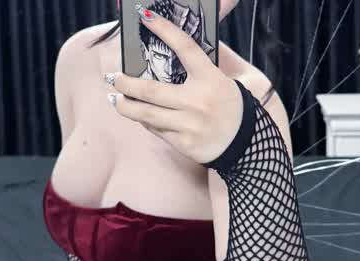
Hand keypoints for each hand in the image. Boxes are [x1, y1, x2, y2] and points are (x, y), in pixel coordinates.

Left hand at [104, 8, 243, 163]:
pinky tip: (139, 116)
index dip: (163, 29)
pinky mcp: (185, 144)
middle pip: (151, 90)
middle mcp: (198, 101)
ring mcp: (190, 124)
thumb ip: (203, 61)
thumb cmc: (230, 108)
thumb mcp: (224, 79)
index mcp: (210, 78)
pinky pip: (157, 130)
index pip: (185, 47)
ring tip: (115, 99)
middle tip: (114, 78)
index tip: (144, 16)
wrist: (245, 144)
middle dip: (126, 83)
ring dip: (125, 106)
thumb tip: (176, 38)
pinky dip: (145, 122)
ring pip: (147, 114)